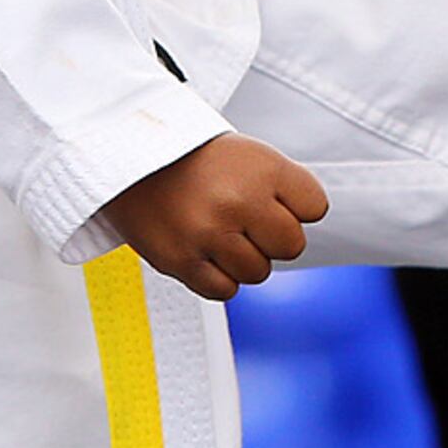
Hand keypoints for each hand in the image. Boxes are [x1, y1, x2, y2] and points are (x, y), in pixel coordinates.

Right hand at [104, 133, 328, 299]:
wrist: (132, 156)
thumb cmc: (198, 160)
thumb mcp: (252, 156)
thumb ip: (287, 191)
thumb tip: (300, 237)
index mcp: (263, 169)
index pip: (315, 208)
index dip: (296, 206)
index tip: (270, 196)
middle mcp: (238, 201)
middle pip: (291, 246)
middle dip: (272, 236)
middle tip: (244, 218)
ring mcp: (208, 233)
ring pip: (258, 272)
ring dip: (243, 258)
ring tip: (219, 231)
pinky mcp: (181, 260)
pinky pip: (224, 291)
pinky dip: (218, 277)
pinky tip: (204, 251)